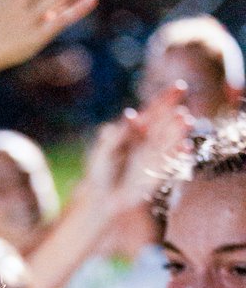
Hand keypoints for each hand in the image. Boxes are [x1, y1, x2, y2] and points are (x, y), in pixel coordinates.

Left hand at [113, 82, 191, 206]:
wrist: (101, 201)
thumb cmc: (100, 173)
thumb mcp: (105, 149)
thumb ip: (119, 134)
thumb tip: (131, 115)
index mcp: (138, 130)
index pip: (156, 110)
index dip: (168, 98)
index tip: (180, 86)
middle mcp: (151, 141)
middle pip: (167, 124)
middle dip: (176, 116)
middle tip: (181, 111)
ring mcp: (157, 157)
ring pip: (172, 141)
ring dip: (180, 132)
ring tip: (186, 121)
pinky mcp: (160, 176)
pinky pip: (172, 163)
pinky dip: (179, 155)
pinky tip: (185, 147)